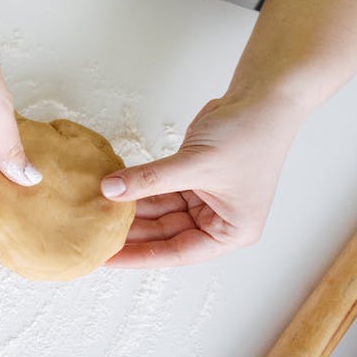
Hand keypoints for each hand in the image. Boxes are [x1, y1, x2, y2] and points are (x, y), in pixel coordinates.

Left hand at [101, 93, 303, 266]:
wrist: (261, 98)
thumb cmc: (249, 134)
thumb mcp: (195, 164)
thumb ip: (149, 179)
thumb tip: (109, 190)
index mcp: (232, 231)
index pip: (177, 252)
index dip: (140, 255)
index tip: (108, 259)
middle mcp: (219, 221)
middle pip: (165, 234)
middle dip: (131, 233)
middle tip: (95, 236)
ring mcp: (205, 200)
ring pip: (159, 212)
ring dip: (130, 210)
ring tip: (96, 215)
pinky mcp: (192, 180)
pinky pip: (158, 191)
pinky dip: (137, 189)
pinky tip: (111, 192)